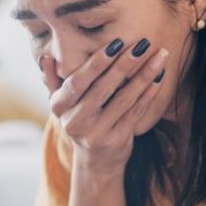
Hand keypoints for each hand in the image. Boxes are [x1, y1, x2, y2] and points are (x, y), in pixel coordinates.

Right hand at [39, 39, 168, 175]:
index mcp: (59, 107)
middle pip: (103, 88)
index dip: (96, 63)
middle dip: (124, 64)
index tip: (116, 43)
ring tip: (160, 56)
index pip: (78, 81)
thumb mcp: (62, 104)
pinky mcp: (117, 141)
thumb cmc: (80, 121)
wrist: (95, 161)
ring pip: (124, 99)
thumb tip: (46, 58)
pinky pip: (135, 112)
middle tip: (142, 44)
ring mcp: (96, 133)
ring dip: (144, 76)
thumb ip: (52, 80)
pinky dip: (149, 94)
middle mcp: (75, 121)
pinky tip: (159, 77)